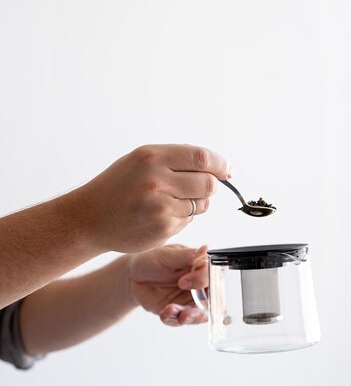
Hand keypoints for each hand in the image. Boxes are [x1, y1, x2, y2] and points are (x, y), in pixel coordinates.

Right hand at [74, 144, 229, 253]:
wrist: (89, 219)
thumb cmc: (116, 188)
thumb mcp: (139, 161)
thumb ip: (173, 159)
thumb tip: (212, 164)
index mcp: (152, 157)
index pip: (201, 158)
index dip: (220, 164)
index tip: (226, 170)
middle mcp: (156, 180)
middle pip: (208, 183)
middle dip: (210, 186)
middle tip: (200, 187)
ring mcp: (161, 206)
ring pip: (201, 204)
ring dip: (196, 203)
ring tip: (173, 201)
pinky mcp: (163, 228)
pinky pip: (188, 221)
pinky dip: (182, 218)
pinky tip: (161, 215)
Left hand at [128, 244, 208, 325]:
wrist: (133, 275)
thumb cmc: (152, 259)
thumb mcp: (167, 255)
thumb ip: (187, 256)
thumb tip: (205, 249)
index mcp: (200, 268)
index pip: (213, 276)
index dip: (203, 280)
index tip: (184, 281)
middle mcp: (199, 286)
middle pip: (212, 300)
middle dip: (203, 307)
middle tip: (190, 308)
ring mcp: (189, 300)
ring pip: (199, 314)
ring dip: (191, 317)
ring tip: (178, 314)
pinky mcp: (178, 312)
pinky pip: (180, 320)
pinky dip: (174, 319)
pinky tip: (165, 313)